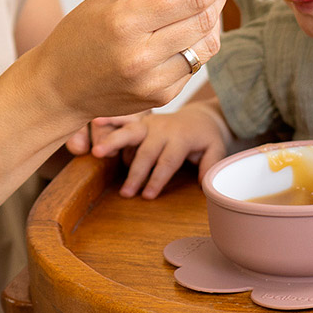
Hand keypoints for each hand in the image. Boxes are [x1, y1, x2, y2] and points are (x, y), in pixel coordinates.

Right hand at [27, 0, 241, 124]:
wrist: (58, 88)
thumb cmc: (82, 33)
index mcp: (126, 22)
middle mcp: (142, 56)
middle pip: (205, 18)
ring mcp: (153, 82)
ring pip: (208, 43)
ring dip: (209, 21)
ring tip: (187, 11)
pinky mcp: (161, 98)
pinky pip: (195, 65)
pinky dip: (193, 45)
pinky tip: (171, 40)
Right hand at [89, 103, 231, 198]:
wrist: (200, 116)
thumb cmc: (206, 138)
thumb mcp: (216, 149)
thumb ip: (210, 165)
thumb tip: (204, 185)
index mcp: (181, 138)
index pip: (167, 161)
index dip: (157, 179)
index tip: (147, 197)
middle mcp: (163, 129)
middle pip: (146, 152)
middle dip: (135, 173)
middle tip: (125, 193)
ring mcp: (150, 123)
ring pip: (130, 133)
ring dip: (113, 142)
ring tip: (96, 153)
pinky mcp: (141, 121)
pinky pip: (124, 120)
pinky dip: (110, 119)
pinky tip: (95, 121)